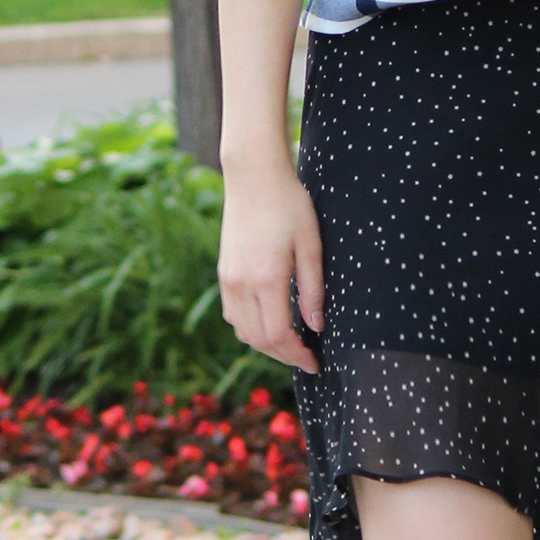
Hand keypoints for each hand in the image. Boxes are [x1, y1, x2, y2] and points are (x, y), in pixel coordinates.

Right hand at [218, 155, 325, 372]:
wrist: (254, 177)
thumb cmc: (289, 205)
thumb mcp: (311, 245)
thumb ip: (313, 289)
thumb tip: (316, 326)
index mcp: (266, 278)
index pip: (278, 336)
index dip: (297, 356)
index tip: (315, 362)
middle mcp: (241, 283)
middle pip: (259, 340)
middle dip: (284, 356)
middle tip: (307, 358)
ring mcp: (228, 279)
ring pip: (242, 331)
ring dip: (266, 344)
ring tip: (291, 344)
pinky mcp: (224, 272)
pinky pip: (233, 314)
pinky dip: (250, 328)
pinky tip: (269, 323)